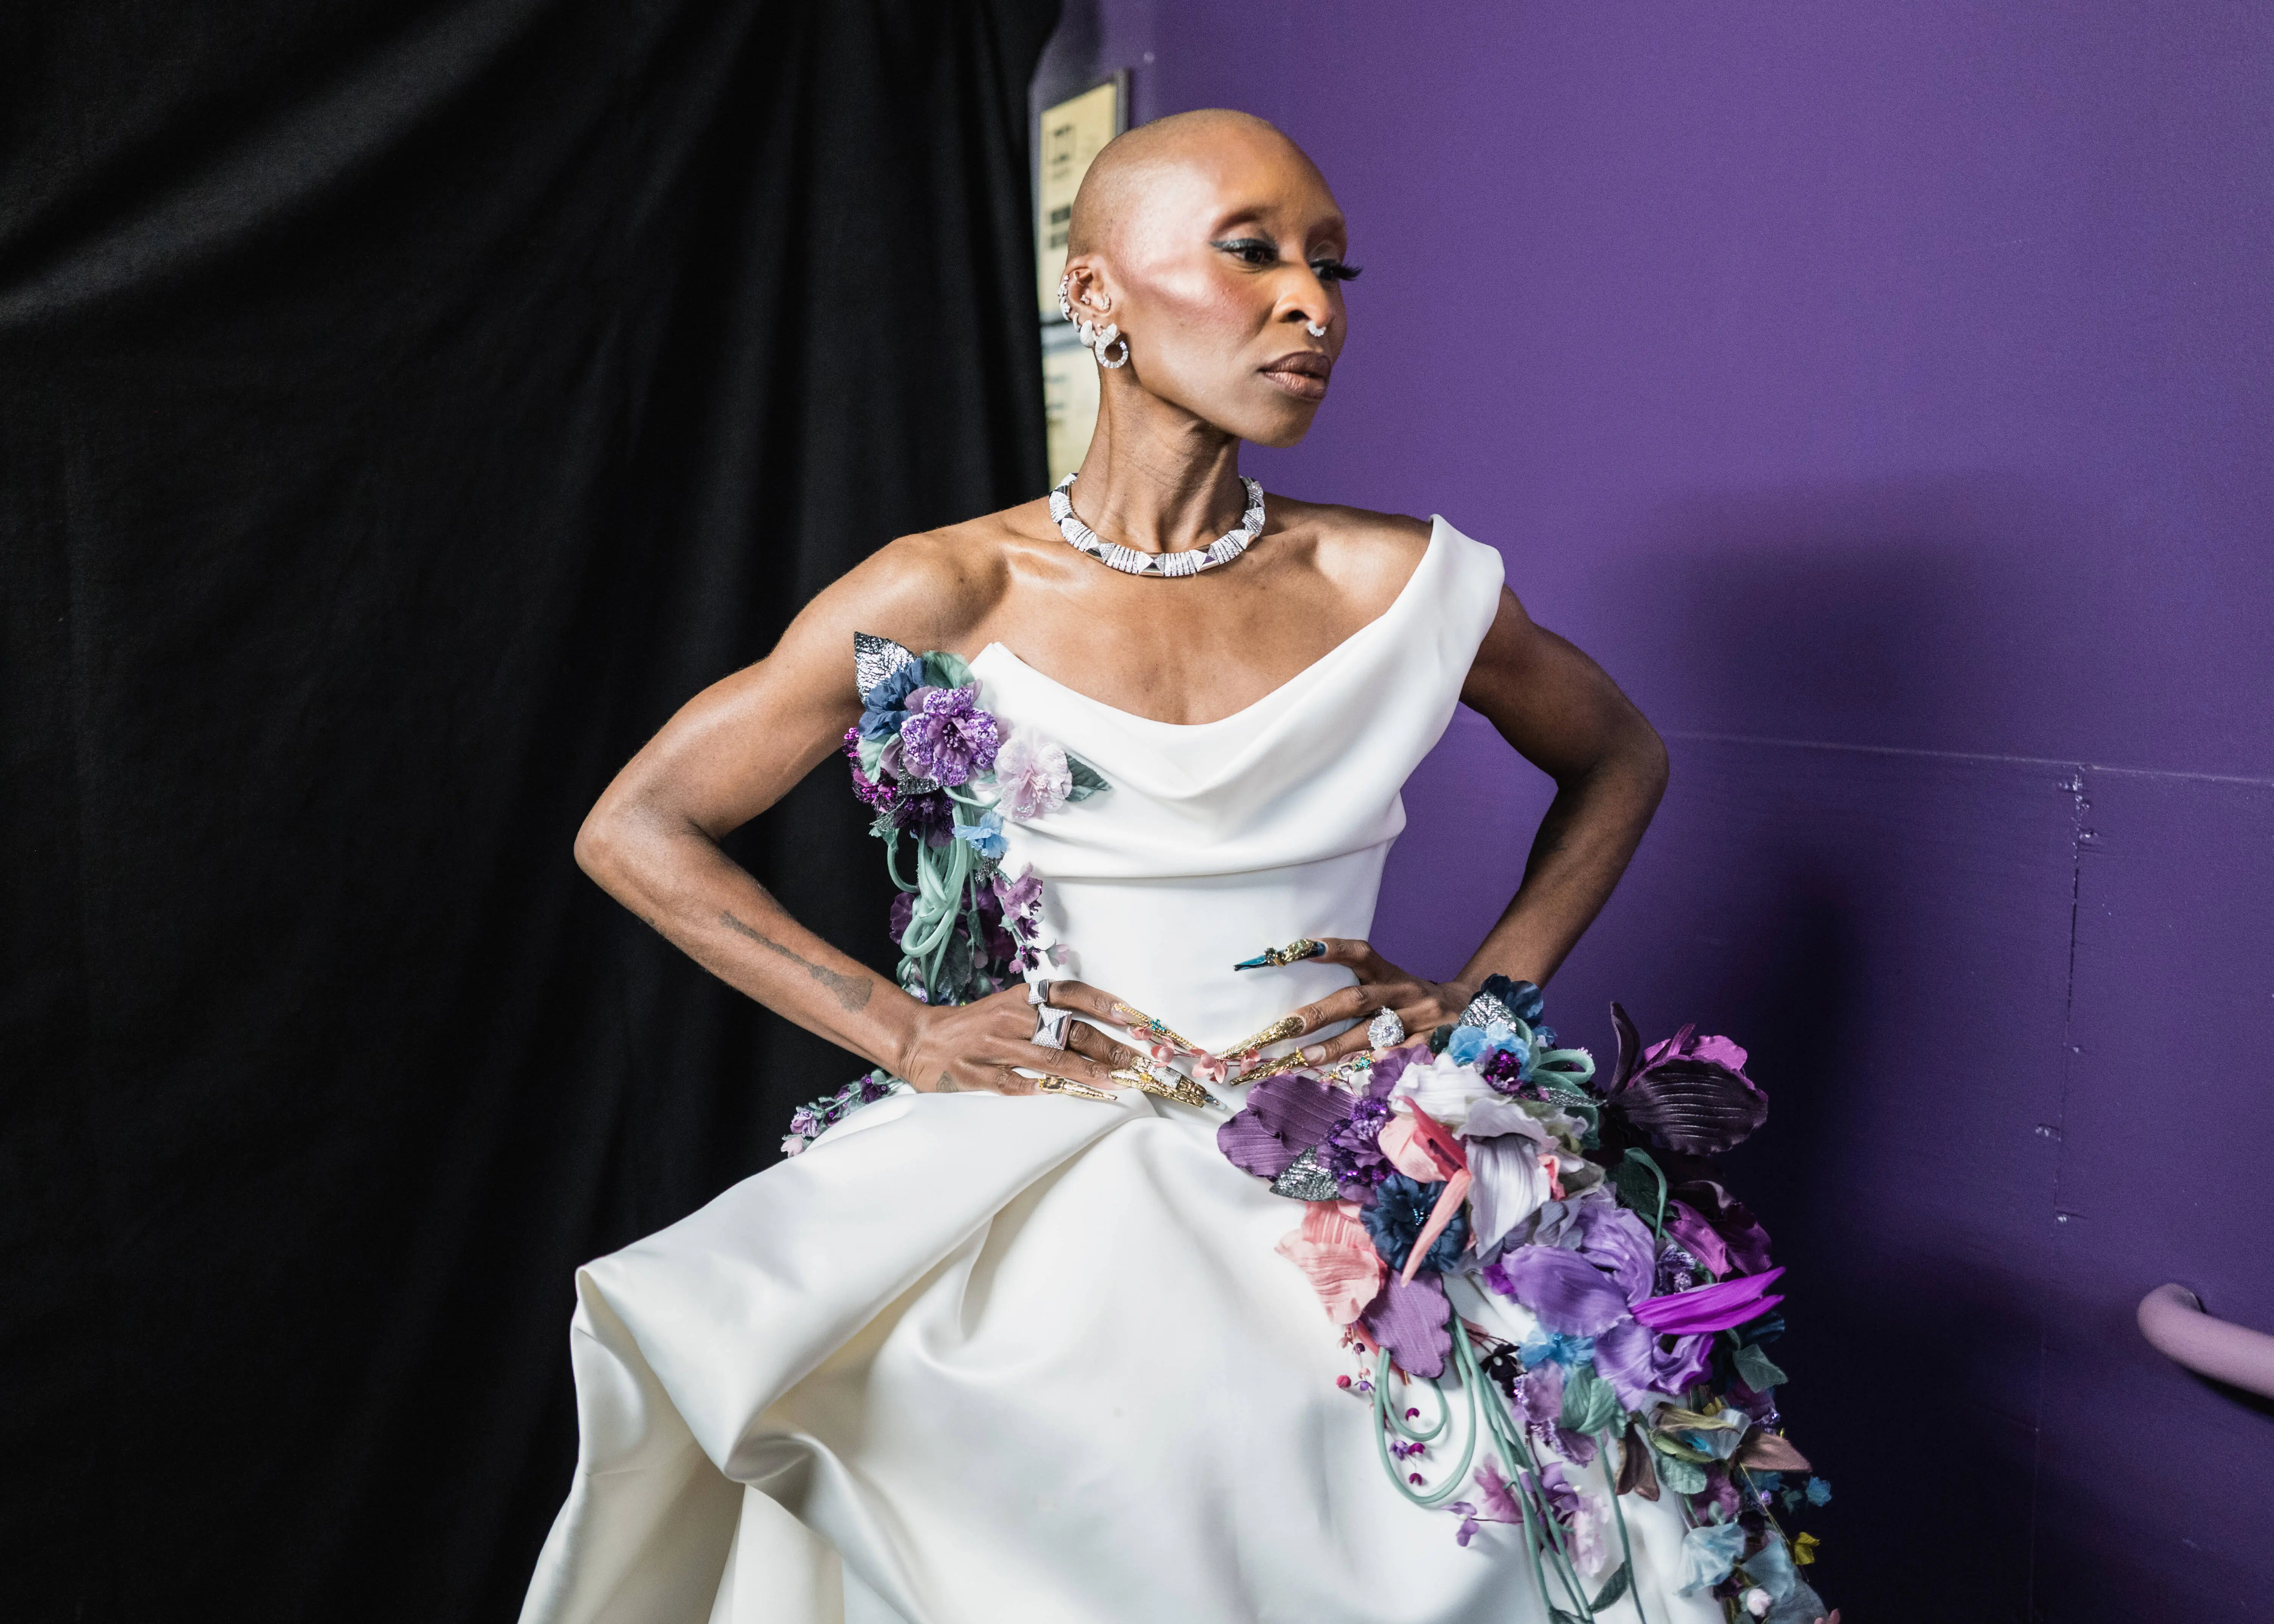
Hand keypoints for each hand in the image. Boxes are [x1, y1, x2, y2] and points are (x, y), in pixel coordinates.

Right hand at [895, 979, 1195, 1096]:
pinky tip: (1064, 1095)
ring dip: (1087, 1071)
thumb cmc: (976, 1026)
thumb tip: (1101, 1026)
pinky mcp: (977, 1074)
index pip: (1070, 993)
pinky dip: (1042, 1089)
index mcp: (1021, 998)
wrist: (921, 1039)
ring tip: (1118, 1083)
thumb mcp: (1011, 1008)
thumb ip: (1048, 1014)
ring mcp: (993, 1046)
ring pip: (1049, 1058)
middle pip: (1069, 1029)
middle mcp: (1011, 1017)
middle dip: (1109, 1047)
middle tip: (1140, 1063)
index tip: (1132, 1016)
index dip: (1103, 1002)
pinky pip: (1015, 1084)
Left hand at [1271, 939, 1473, 1069]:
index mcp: (1390, 973)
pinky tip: (1356, 1072)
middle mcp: (1403, 992)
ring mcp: (1418, 1020)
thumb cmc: (1412, 999)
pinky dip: (1379, 1064)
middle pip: (1358, 999)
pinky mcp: (1431, 1044)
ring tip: (1305, 1057)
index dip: (1333, 950)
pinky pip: (1402, 1056)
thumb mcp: (1391, 983)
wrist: (1468, 1009)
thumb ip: (1359, 987)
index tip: (1300, 949)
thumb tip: (1306, 1002)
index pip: (1361, 954)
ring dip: (1337, 1046)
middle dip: (1320, 1012)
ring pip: (1374, 1032)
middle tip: (1288, 1024)